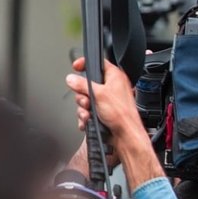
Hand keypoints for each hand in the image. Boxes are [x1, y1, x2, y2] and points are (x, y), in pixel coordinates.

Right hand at [65, 57, 162, 186]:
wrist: (125, 135)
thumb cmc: (121, 114)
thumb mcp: (98, 94)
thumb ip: (82, 84)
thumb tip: (72, 78)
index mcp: (115, 77)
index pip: (99, 63)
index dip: (86, 63)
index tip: (76, 66)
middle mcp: (112, 87)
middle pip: (88, 84)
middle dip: (82, 94)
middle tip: (86, 100)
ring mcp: (107, 101)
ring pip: (86, 99)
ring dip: (83, 108)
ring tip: (89, 113)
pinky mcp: (103, 112)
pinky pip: (88, 111)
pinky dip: (86, 116)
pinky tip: (88, 120)